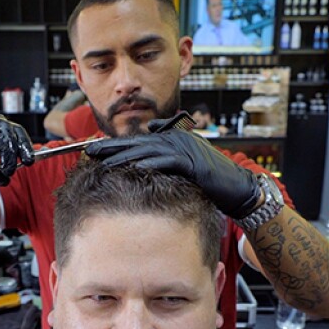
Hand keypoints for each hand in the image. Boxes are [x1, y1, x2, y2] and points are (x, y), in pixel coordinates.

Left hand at [85, 124, 261, 218]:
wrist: (238, 189)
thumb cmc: (211, 181)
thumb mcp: (186, 167)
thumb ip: (168, 158)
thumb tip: (148, 154)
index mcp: (173, 139)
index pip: (139, 141)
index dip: (117, 146)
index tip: (95, 151)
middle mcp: (177, 140)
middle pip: (139, 142)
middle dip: (114, 147)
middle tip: (91, 151)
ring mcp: (186, 149)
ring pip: (149, 150)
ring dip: (126, 156)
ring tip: (105, 163)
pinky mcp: (193, 162)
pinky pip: (167, 161)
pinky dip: (151, 164)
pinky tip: (135, 168)